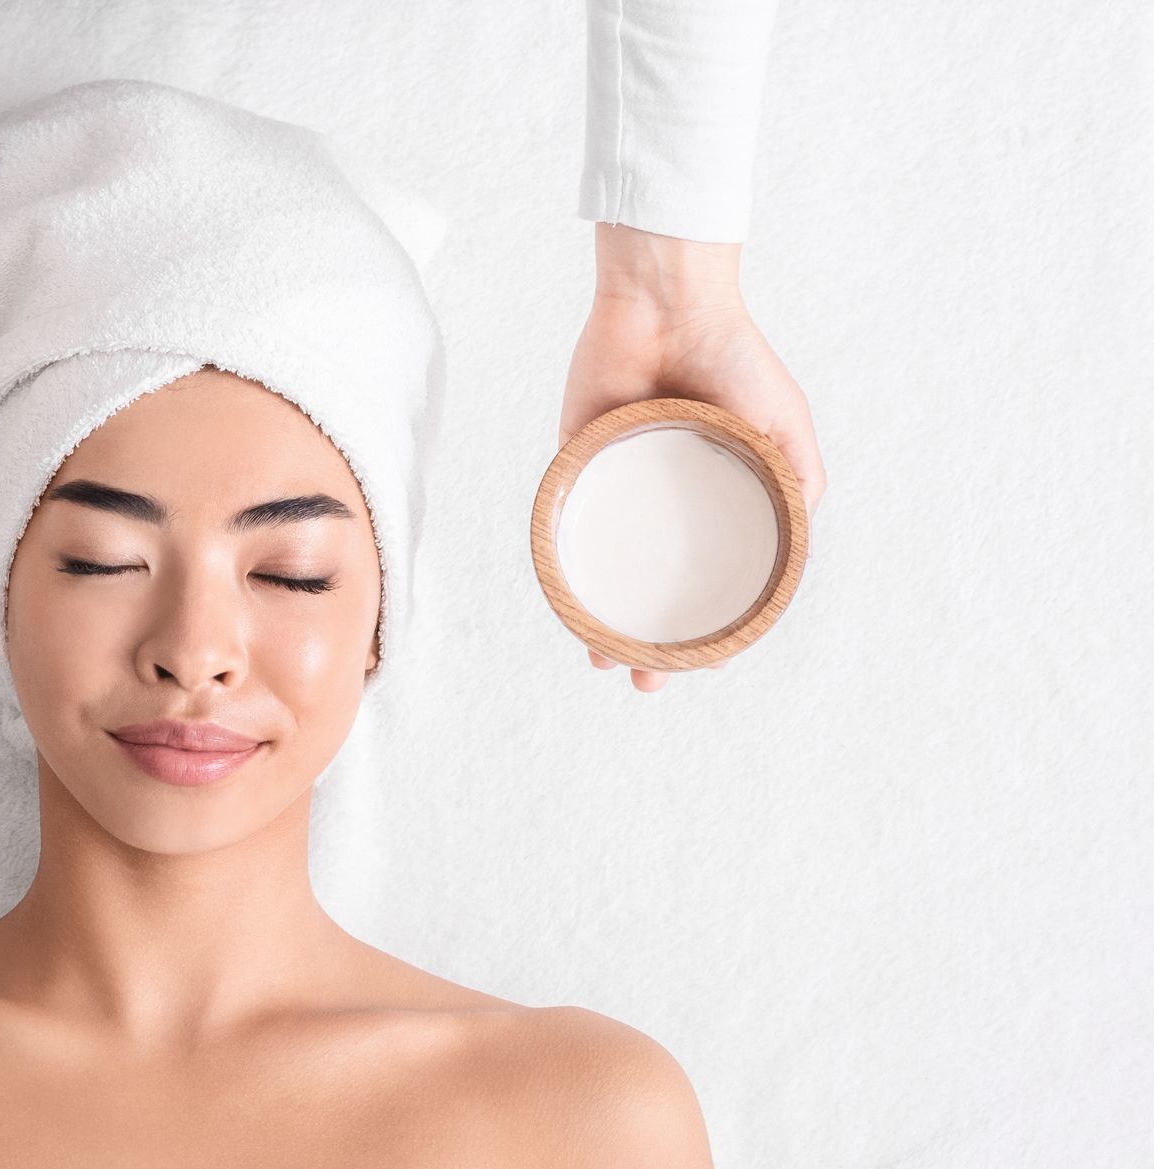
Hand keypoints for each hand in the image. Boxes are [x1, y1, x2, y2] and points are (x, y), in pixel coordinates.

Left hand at [560, 223, 825, 691]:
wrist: (668, 299)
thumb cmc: (736, 356)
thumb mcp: (785, 425)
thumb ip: (797, 485)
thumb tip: (795, 555)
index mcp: (716, 494)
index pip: (710, 577)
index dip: (709, 628)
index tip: (704, 667)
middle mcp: (664, 495)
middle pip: (651, 582)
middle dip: (646, 639)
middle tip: (642, 680)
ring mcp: (617, 479)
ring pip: (603, 563)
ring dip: (598, 615)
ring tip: (598, 658)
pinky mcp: (572, 456)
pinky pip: (561, 516)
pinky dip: (560, 558)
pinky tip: (563, 597)